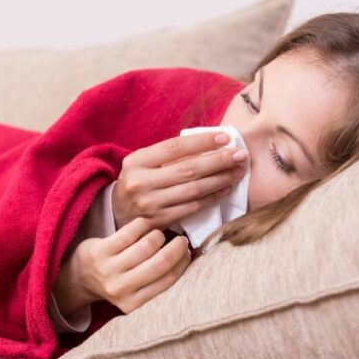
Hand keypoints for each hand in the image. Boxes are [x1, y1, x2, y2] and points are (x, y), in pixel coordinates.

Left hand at [53, 217, 191, 314]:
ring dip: (158, 236)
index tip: (188, 253)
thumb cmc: (117, 281)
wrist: (80, 277)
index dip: (183, 263)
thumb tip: (190, 258)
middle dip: (177, 247)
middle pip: (160, 262)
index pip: (168, 280)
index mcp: (133, 304)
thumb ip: (157, 281)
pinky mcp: (99, 250)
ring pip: (147, 245)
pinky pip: (130, 231)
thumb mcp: (135, 292)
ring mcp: (108, 269)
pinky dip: (142, 225)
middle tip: (181, 240)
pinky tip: (144, 226)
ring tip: (157, 236)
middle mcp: (121, 289)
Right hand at [112, 131, 246, 229]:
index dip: (202, 142)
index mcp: (136, 161)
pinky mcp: (159, 220)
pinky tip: (225, 189)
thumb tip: (210, 142)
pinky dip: (212, 197)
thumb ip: (167, 154)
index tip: (225, 137)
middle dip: (219, 161)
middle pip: (188, 169)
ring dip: (220, 180)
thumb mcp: (143, 162)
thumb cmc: (138, 180)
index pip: (174, 147)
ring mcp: (150, 204)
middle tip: (240, 155)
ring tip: (238, 171)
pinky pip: (192, 207)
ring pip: (193, 190)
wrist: (117, 212)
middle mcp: (141, 182)